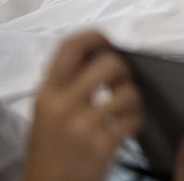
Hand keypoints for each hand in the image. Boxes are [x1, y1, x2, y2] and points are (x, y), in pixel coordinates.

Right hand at [23, 31, 142, 180]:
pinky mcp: (101, 146)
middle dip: (123, 70)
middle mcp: (62, 106)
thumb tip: (94, 50)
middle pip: (108, 64)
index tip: (108, 40)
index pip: (69, 48)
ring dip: (133, 100)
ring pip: (127, 92)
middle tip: (119, 83)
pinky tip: (126, 127)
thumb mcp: (48, 110)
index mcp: (46, 93)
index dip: (94, 36)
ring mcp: (82, 126)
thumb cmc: (50, 147)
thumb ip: (67, 81)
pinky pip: (134, 119)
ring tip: (124, 109)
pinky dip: (136, 121)